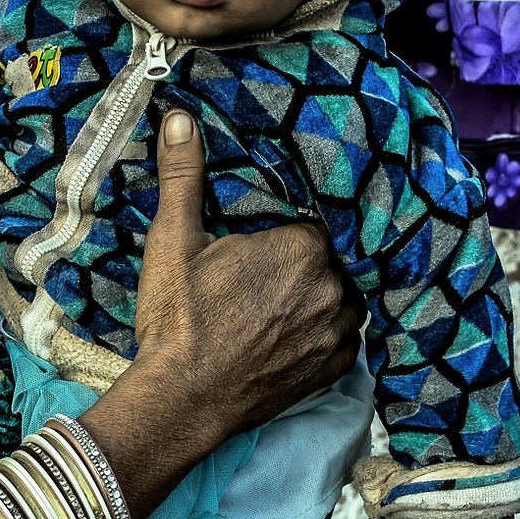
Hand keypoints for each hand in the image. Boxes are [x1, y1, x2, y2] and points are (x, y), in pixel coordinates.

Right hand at [123, 110, 361, 460]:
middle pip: (331, 258)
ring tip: (282, 300)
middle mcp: (334, 287)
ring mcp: (338, 332)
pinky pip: (345, 338)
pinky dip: (325, 332)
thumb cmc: (178, 320)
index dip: (292, 225)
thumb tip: (179, 116)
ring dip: (320, 295)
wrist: (182, 401)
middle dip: (305, 260)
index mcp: (304, 247)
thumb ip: (183, 175)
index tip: (270, 233)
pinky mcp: (335, 370)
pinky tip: (293, 332)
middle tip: (267, 271)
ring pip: (342, 296)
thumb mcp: (174, 240)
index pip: (316, 219)